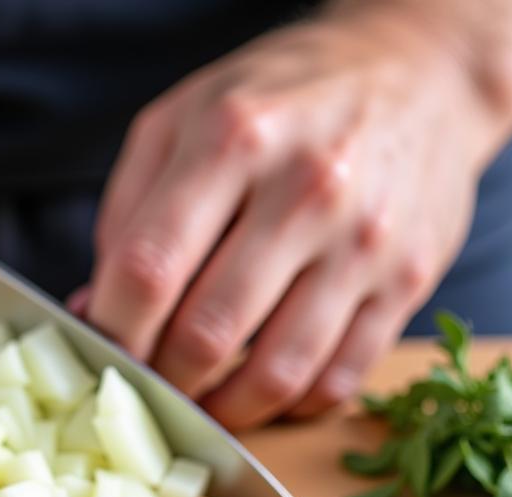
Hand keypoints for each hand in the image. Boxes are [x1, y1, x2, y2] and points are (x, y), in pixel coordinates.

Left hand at [86, 8, 497, 428]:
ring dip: (223, 411)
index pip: (148, 271)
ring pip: (276, 375)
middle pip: (206, 334)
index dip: (112, 332)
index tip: (100, 354)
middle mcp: (307, 190)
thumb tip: (92, 314)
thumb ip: (127, 217)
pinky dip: (290, 405)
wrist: (419, 71)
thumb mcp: (180, 121)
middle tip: (149, 385)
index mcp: (234, 140)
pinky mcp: (408, 282)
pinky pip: (339, 379)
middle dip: (163, 380)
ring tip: (200, 404)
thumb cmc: (280, 103)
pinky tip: (263, 390)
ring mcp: (365, 242)